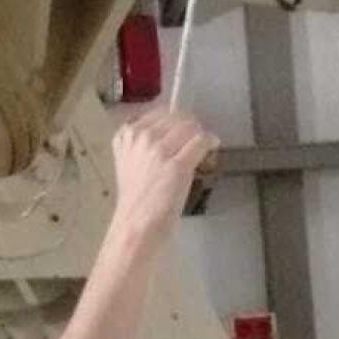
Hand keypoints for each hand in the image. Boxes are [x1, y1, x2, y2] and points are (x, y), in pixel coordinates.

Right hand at [111, 106, 217, 247]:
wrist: (137, 224)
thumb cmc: (136, 199)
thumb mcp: (129, 163)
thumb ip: (142, 145)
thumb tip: (172, 134)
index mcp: (126, 135)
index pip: (160, 114)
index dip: (177, 120)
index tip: (185, 130)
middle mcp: (140, 138)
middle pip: (177, 118)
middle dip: (190, 126)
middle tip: (197, 138)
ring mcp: (158, 150)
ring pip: (190, 127)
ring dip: (201, 134)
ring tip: (205, 144)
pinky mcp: (177, 165)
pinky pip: (201, 141)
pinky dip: (210, 142)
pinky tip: (212, 146)